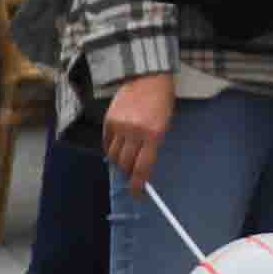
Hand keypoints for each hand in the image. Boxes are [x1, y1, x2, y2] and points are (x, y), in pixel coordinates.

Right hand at [104, 71, 174, 187]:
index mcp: (154, 134)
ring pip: (114, 155)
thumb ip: (153, 144)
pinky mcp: (109, 120)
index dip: (138, 184)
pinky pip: (107, 143)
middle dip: (128, 173)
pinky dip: (111, 149)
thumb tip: (142, 166)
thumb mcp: (165, 124)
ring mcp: (120, 126)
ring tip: (125, 160)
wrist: (147, 78)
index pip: (143, 167)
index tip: (137, 194)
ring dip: (119, 162)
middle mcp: (135, 132)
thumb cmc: (161, 102)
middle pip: (126, 164)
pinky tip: (117, 148)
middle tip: (131, 174)